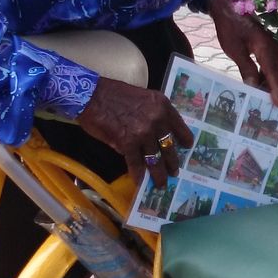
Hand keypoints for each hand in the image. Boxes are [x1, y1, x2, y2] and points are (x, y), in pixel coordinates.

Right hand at [78, 77, 192, 186]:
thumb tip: (158, 135)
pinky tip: (140, 182)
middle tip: (175, 172)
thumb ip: (154, 114)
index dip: (184, 139)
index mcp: (163, 106)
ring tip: (161, 183)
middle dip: (172, 162)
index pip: (180, 126)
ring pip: (155, 158)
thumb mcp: (143, 98)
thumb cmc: (113, 94)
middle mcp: (157, 120)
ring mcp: (143, 132)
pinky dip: (138, 174)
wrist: (89, 94)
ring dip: (158, 173)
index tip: (187, 147)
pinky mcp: (127, 142)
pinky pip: (136, 162)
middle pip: (169, 146)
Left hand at [209, 0, 277, 106]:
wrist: (230, 7)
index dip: (276, 90)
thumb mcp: (235, 50)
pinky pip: (270, 64)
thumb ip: (246, 69)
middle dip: (274, 90)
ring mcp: (272, 46)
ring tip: (266, 100)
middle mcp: (274, 48)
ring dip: (270, 83)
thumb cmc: (230, 27)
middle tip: (272, 108)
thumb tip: (254, 87)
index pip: (273, 74)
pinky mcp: (268, 46)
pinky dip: (266, 74)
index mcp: (266, 48)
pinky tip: (260, 84)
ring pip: (273, 69)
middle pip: (276, 73)